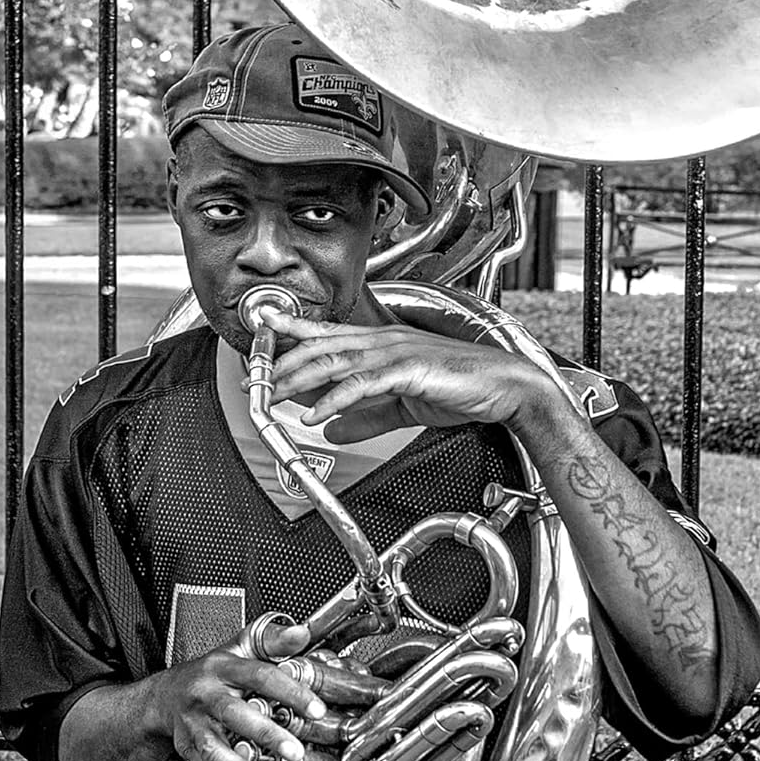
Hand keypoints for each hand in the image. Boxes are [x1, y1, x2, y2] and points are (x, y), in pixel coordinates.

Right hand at [149, 621, 327, 760]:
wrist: (164, 696)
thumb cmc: (211, 672)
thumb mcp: (241, 647)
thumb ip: (274, 641)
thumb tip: (302, 633)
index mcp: (222, 667)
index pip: (259, 675)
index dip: (289, 691)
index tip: (316, 709)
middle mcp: (204, 696)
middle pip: (233, 714)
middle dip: (265, 734)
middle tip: (294, 750)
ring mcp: (193, 726)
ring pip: (214, 751)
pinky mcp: (187, 752)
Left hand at [259, 308, 557, 441]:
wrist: (503, 388)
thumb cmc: (461, 388)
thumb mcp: (402, 408)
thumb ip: (365, 418)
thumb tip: (332, 430)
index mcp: (384, 343)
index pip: (328, 332)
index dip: (293, 330)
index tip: (263, 330)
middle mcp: (385, 340)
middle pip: (321, 346)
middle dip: (284, 362)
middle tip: (256, 381)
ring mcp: (396, 351)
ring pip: (334, 360)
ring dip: (299, 378)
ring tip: (273, 396)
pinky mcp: (407, 369)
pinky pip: (361, 383)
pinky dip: (334, 399)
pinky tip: (316, 414)